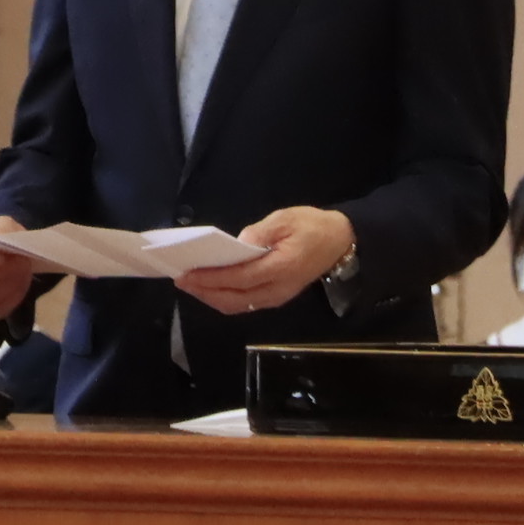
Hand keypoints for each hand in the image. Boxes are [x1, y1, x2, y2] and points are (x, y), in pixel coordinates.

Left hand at [178, 207, 357, 315]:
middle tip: (181, 280)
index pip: (239, 277)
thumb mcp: (288, 218)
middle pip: (234, 298)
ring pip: (239, 305)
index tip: (187, 273)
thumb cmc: (313, 227)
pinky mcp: (276, 298)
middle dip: (205, 291)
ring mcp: (277, 297)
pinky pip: (246, 304)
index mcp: (281, 267)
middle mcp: (278, 289)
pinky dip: (225, 298)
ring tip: (191, 284)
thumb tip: (239, 242)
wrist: (341, 242)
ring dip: (212, 297)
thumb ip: (262, 231)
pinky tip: (211, 287)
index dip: (211, 278)